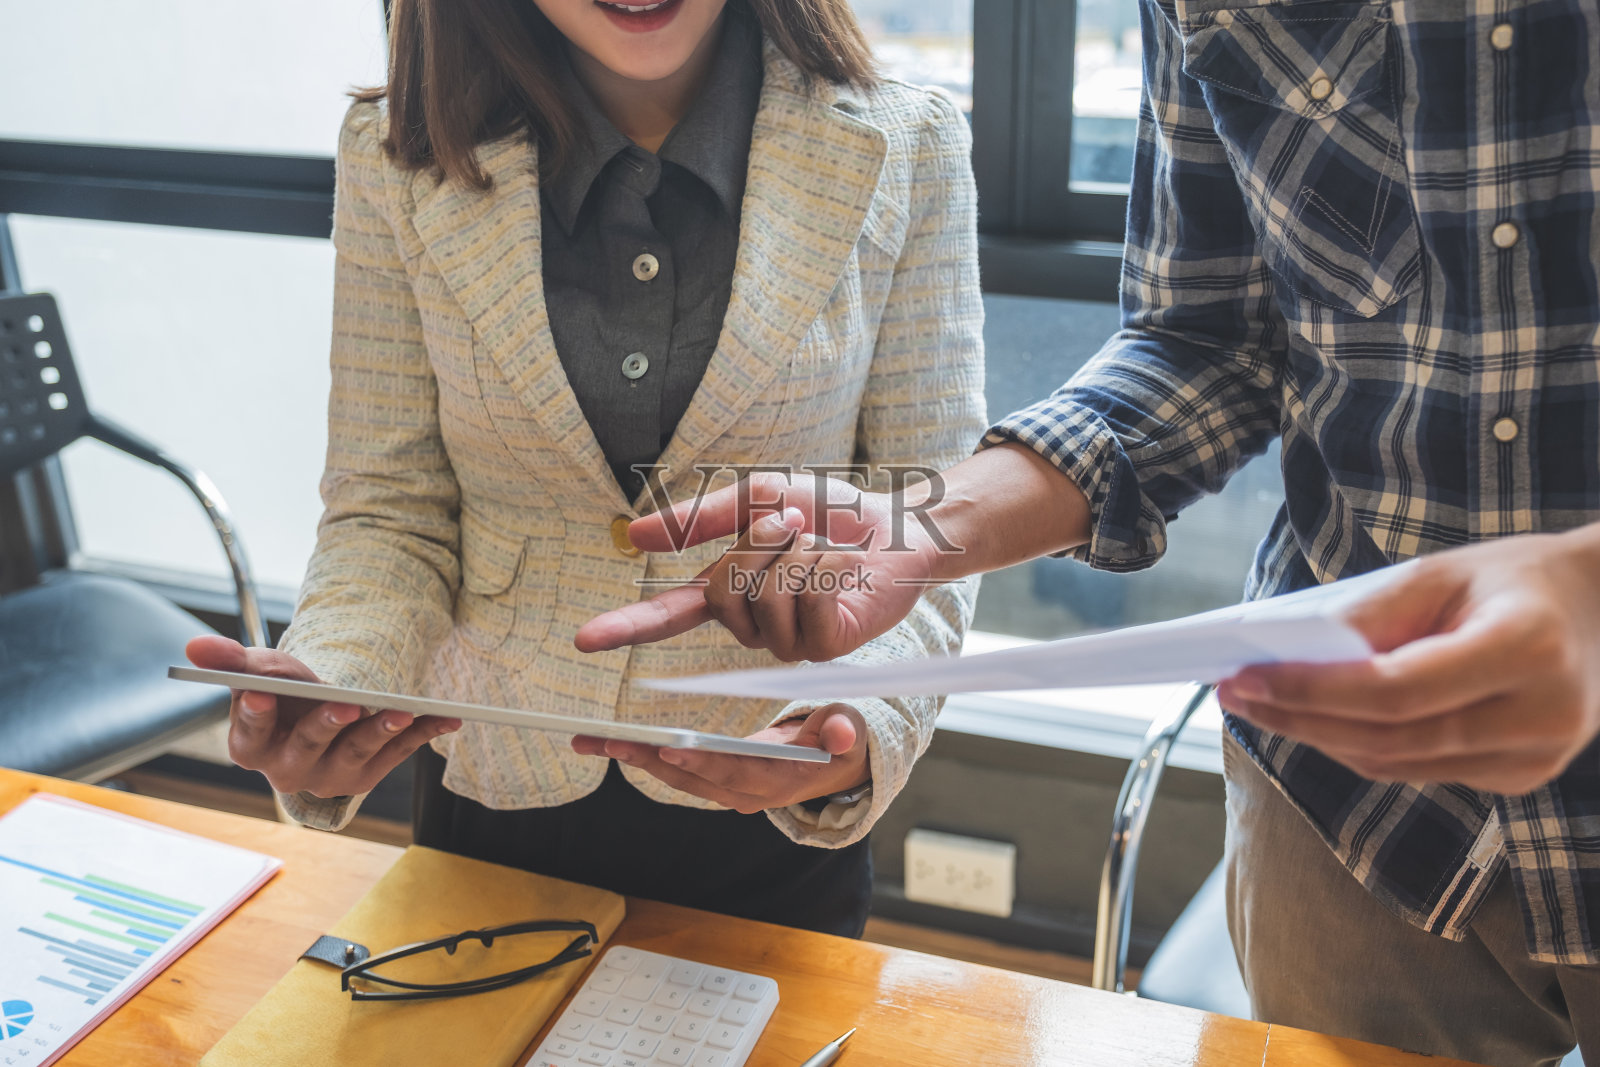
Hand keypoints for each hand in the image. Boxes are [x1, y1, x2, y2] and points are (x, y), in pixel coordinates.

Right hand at [185, 635, 460, 799]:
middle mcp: (287, 771)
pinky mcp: (366, 776)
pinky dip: (422, 734)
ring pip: (356, 755)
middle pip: (306, 749)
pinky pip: (396, 754)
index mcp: (250, 747)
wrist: (317, 712)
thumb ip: (229, 660)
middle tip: (348, 706)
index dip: (256, 713)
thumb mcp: (259, 669)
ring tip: (403, 711)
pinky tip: (447, 717)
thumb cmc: (283, 691)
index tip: (263, 692)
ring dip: (382, 733)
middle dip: (327, 726)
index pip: (250, 731)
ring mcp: (329, 777)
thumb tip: (195, 647)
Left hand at [570, 703, 869, 812]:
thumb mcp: (849, 729)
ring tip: (592, 740)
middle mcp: (749, 793)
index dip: (704, 761)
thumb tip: (842, 732)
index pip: (736, 772)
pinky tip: (613, 744)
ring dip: (634, 758)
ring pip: (677, 778)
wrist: (835, 764)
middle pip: (693, 777)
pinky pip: (676, 773)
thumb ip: (844, 730)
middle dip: (649, 758)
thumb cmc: (840, 739)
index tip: (670, 747)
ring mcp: (730, 791)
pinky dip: (644, 757)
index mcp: (780, 778)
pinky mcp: (717, 783)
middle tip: (608, 741)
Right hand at [574, 472, 943, 661]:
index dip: (626, 628)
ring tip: (818, 541)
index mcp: (729, 591)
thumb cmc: (830, 512)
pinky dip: (824, 568)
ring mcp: (788, 642)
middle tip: (792, 522)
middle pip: (723, 594)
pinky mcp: (825, 647)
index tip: (584, 640)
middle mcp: (753, 624)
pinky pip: (804, 606)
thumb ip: (699, 517)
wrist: (895, 524)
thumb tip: (632, 535)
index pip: (668, 617)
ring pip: (764, 600)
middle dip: (758, 545)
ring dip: (794, 553)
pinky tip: (842, 566)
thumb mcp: (758, 496)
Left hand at [1216, 528, 1599, 793]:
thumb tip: (1293, 656)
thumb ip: (1372, 615)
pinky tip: (1317, 722)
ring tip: (1260, 706)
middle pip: (1389, 738)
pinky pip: (1422, 770)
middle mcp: (1540, 715)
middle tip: (1233, 695)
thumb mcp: (1442, 572)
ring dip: (1320, 739)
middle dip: (1299, 720)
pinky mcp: (1524, 777)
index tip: (1245, 679)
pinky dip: (1363, 747)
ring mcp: (1537, 757)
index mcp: (1526, 649)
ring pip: (1398, 764)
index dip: (1312, 692)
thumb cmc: (1514, 580)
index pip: (1395, 689)